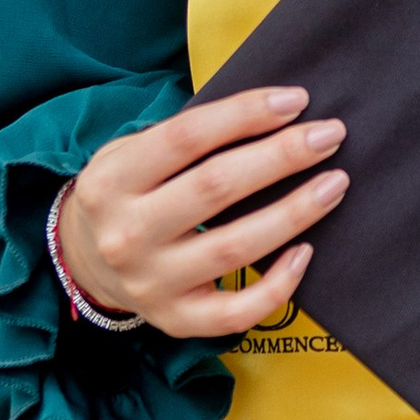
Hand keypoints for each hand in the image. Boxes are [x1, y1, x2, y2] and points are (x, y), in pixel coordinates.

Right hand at [56, 87, 347, 339]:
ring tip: (334, 183)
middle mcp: (127, 233)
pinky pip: (236, 312)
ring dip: (294, 212)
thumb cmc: (127, 194)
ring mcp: (151, 282)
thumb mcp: (131, 153)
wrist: (85, 261)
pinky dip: (278, 285)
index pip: (187, 138)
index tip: (297, 100)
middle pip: (215, 188)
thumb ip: (186, 138)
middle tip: (329, 135)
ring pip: (234, 247)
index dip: (246, 114)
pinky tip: (305, 253)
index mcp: (112, 180)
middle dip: (282, 156)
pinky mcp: (175, 320)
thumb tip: (275, 113)